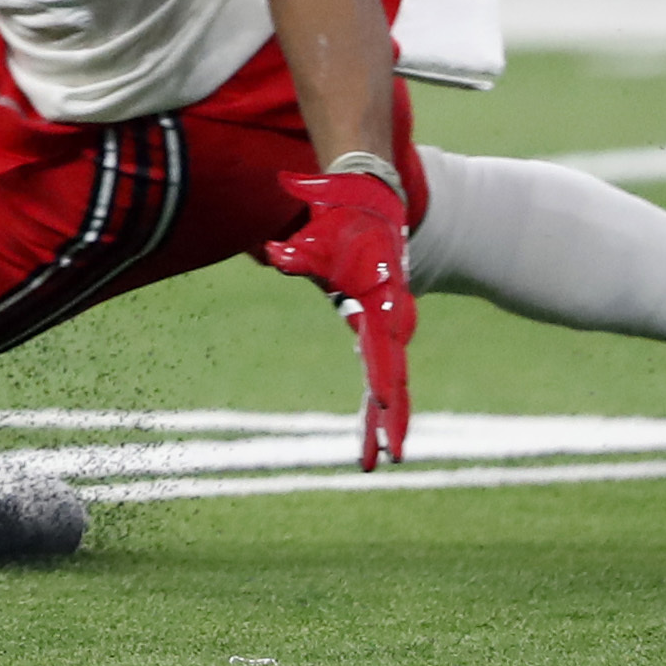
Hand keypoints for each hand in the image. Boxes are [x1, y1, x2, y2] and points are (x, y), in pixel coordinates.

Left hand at [257, 169, 416, 469]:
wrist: (366, 205)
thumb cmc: (339, 221)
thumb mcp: (316, 234)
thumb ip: (297, 251)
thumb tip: (273, 254)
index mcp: (379, 298)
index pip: (383, 341)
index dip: (384, 372)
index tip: (385, 399)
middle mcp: (389, 317)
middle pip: (393, 374)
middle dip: (391, 417)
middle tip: (390, 456)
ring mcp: (386, 326)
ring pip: (391, 381)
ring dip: (388, 421)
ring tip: (380, 460)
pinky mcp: (377, 329)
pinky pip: (379, 373)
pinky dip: (375, 407)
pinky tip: (371, 439)